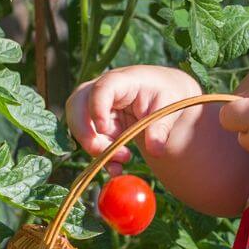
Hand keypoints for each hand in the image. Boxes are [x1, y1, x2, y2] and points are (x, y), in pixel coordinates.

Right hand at [65, 66, 201, 173]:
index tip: (103, 129)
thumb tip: (155, 150)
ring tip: (125, 158)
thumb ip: (162, 127)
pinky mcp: (98, 124)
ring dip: (97, 149)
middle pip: (77, 106)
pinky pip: (91, 141)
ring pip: (81, 127)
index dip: (97, 108)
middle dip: (86, 133)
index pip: (102, 89)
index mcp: (122, 80)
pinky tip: (116, 168)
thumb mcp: (170, 107)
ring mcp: (97, 108)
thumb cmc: (166, 94)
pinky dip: (101, 157)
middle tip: (105, 152)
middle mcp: (102, 91)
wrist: (163, 97)